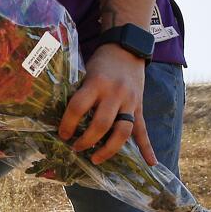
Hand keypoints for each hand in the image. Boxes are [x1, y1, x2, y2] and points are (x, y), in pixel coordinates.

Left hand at [58, 45, 155, 164]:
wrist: (127, 49)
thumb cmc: (101, 63)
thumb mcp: (85, 73)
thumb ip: (78, 94)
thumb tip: (59, 117)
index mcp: (97, 84)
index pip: (78, 107)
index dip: (67, 124)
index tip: (62, 134)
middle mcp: (115, 94)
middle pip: (102, 124)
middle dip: (87, 140)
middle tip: (76, 148)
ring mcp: (131, 102)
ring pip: (123, 131)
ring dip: (109, 149)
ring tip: (95, 158)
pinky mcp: (140, 107)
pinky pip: (144, 130)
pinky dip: (147, 148)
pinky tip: (151, 163)